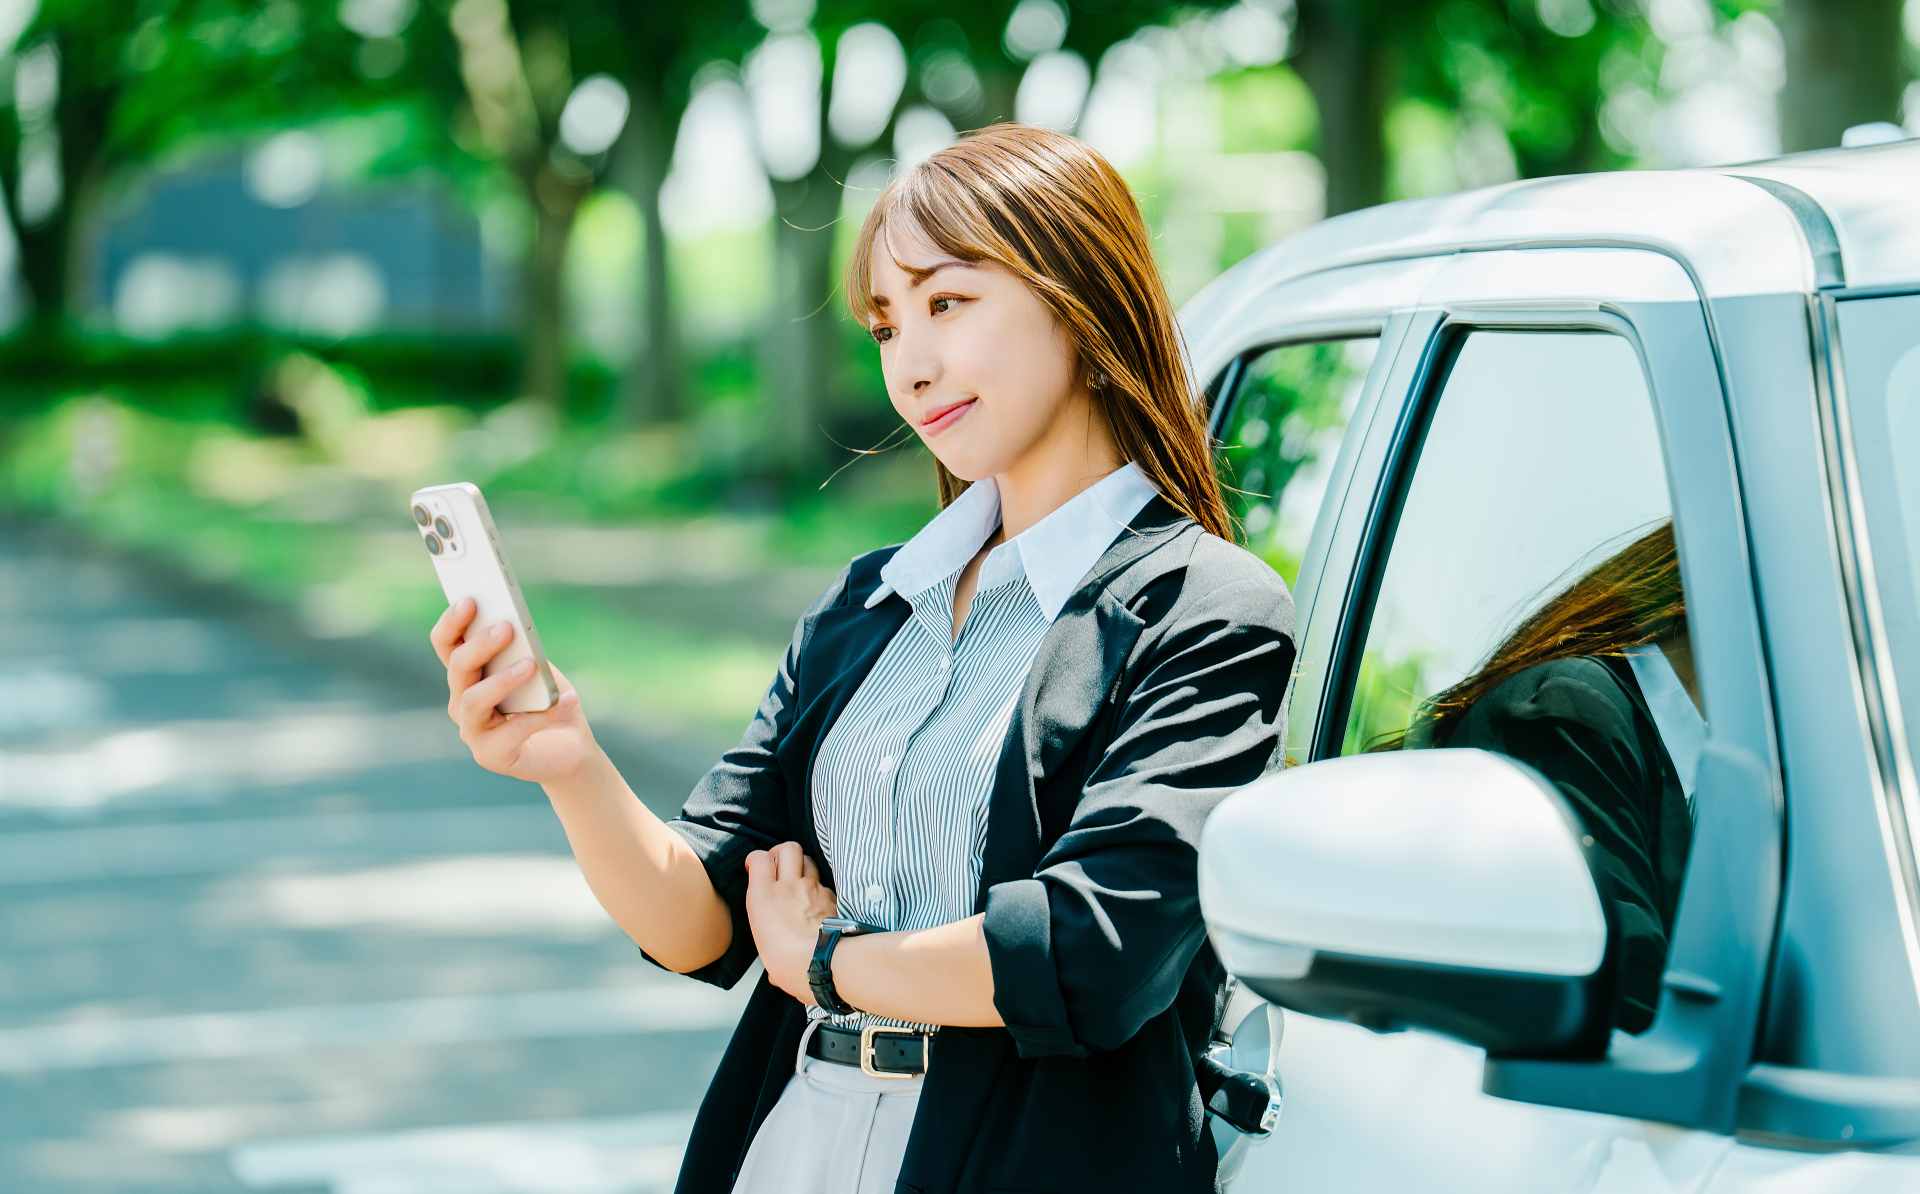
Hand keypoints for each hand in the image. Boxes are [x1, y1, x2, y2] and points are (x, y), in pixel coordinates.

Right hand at [430, 597, 594, 783]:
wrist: (570, 747)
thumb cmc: (548, 700)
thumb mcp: (537, 668)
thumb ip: (522, 651)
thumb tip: (514, 629)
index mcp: (468, 675)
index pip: (446, 644)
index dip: (452, 622)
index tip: (470, 600)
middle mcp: (462, 702)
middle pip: (457, 668)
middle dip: (480, 645)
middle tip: (506, 628)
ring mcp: (473, 731)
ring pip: (472, 700)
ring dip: (502, 680)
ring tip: (530, 665)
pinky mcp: (491, 756)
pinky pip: (510, 732)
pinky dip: (540, 715)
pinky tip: (565, 700)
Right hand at [745, 841, 838, 1004]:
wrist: (822, 964)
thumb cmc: (790, 964)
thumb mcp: (766, 954)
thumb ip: (770, 951)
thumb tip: (775, 973)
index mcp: (763, 897)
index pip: (759, 859)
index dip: (757, 859)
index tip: (756, 865)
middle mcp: (788, 886)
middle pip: (788, 849)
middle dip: (783, 852)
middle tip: (780, 864)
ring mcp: (812, 889)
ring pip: (809, 861)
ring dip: (803, 866)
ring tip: (800, 880)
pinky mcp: (831, 898)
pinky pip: (824, 884)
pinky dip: (820, 889)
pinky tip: (818, 903)